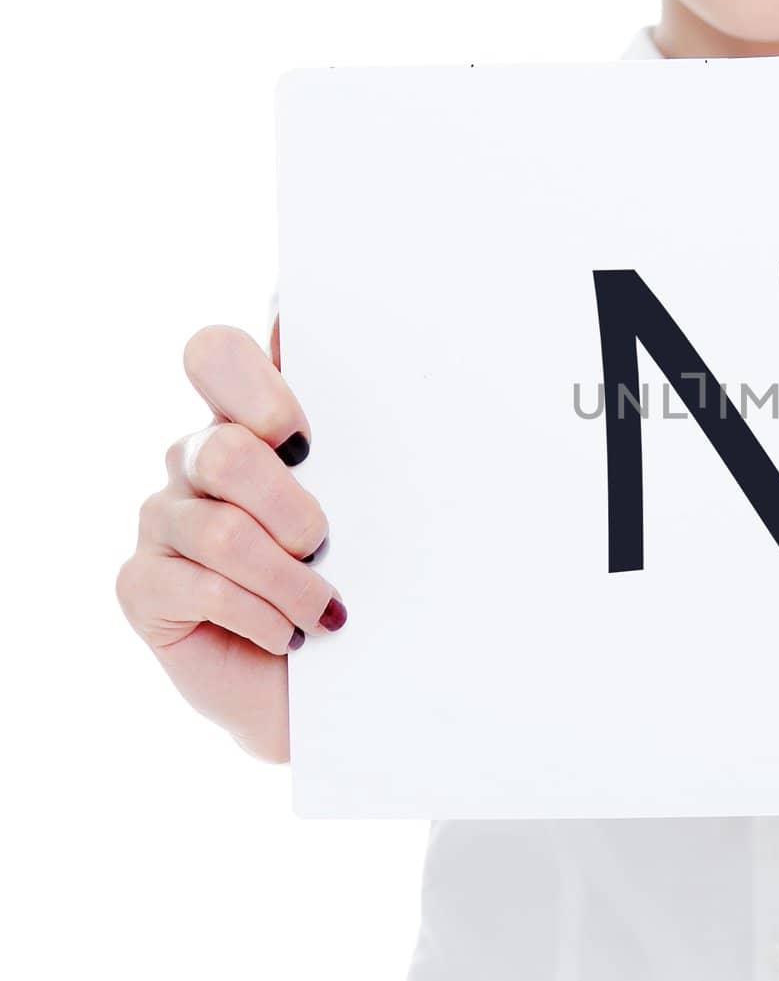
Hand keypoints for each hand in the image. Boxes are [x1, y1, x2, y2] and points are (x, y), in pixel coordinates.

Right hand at [115, 318, 343, 760]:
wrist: (335, 688)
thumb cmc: (360, 586)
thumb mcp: (372, 513)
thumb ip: (357, 446)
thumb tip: (353, 374)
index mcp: (249, 423)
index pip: (217, 354)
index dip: (255, 380)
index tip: (306, 436)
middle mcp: (195, 460)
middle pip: (223, 449)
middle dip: (292, 507)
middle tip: (324, 544)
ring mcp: (161, 520)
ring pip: (220, 529)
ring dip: (289, 580)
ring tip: (323, 610)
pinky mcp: (140, 586)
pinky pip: (198, 586)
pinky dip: (261, 616)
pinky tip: (287, 636)